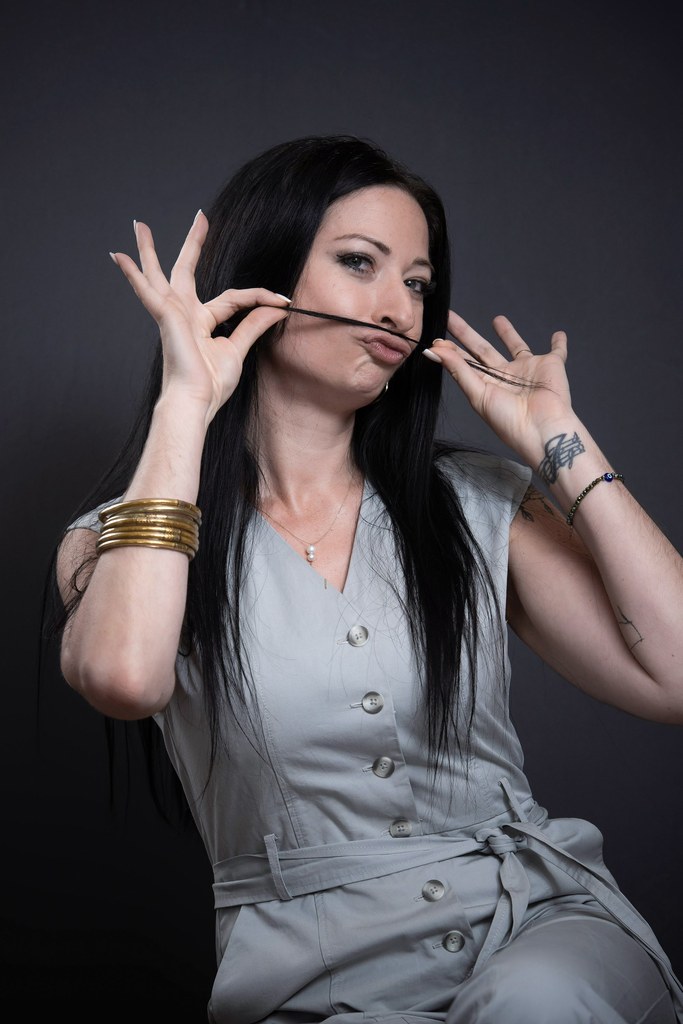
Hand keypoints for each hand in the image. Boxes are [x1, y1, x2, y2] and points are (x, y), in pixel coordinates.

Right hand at [110, 211, 290, 422]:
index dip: (259, 297)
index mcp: (201, 322)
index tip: (281, 300)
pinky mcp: (164, 315)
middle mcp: (184, 313)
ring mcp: (171, 313)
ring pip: (159, 273)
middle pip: (186, 271)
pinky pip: (146, 289)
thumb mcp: (238, 348)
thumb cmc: (210, 384)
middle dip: (193, 243)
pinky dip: (132, 273)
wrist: (195, 400)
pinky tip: (118, 256)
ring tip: (140, 225)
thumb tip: (275, 308)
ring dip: (149, 249)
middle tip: (200, 217)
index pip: (233, 298)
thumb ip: (253, 325)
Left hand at [427, 312, 573, 463]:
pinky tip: (559, 335)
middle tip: (450, 318)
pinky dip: (560, 344)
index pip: (464, 363)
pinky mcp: (550, 365)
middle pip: (482, 349)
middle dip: (467, 334)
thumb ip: (459, 369)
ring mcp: (527, 370)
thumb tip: (435, 349)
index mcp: (487, 385)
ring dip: (508, 334)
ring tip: (498, 319)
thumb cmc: (509, 420)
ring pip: (516, 346)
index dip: (451, 351)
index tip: (436, 340)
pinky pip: (558, 351)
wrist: (542, 429)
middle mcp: (505, 376)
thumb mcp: (478, 394)